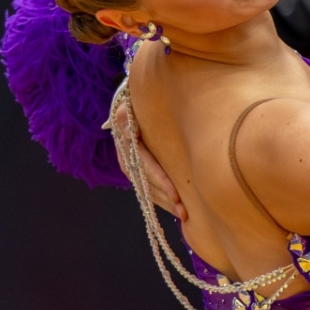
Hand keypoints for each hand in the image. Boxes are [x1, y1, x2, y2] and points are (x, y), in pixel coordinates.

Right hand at [110, 100, 186, 222]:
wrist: (137, 96)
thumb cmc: (142, 97)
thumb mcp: (135, 101)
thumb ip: (129, 111)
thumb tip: (124, 116)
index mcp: (125, 139)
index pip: (143, 166)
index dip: (160, 181)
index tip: (176, 196)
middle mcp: (125, 154)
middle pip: (144, 182)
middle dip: (165, 198)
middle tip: (185, 211)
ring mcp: (130, 162)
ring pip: (146, 188)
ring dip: (164, 203)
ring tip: (184, 214)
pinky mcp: (137, 167)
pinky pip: (147, 186)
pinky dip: (161, 198)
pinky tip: (176, 207)